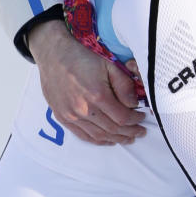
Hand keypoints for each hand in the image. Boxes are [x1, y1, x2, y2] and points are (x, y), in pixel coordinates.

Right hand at [27, 19, 146, 144]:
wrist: (53, 55)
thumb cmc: (82, 58)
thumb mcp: (108, 66)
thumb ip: (124, 86)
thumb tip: (134, 105)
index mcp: (97, 95)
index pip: (123, 118)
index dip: (135, 121)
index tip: (142, 118)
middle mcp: (84, 109)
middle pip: (112, 130)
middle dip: (130, 133)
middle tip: (139, 132)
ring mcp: (71, 116)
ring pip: (99, 136)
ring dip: (116, 139)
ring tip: (127, 138)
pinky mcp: (62, 118)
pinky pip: (83, 136)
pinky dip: (98, 141)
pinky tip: (108, 140)